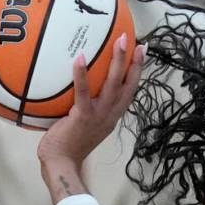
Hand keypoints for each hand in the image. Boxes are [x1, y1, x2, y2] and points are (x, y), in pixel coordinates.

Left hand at [37, 37, 146, 169]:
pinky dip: (82, 74)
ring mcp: (99, 115)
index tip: (141, 53)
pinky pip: (83, 92)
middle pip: (128, 85)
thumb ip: (86, 106)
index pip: (130, 91)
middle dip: (135, 63)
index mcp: (112, 116)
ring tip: (119, 41)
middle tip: (137, 42)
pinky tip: (81, 57)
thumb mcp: (84, 123)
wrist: (62, 164)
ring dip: (118, 61)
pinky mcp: (83, 116)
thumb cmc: (68, 145)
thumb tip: (75, 86)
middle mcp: (111, 115)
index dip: (137, 72)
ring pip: (113, 85)